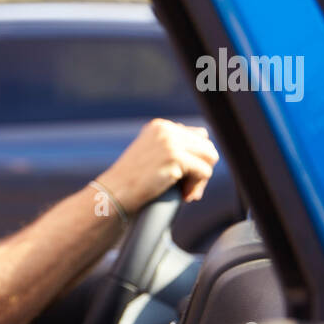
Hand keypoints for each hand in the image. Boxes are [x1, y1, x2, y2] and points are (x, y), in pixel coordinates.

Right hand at [96, 119, 218, 213]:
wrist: (113, 194)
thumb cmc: (131, 183)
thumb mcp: (150, 158)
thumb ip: (172, 149)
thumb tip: (208, 152)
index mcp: (159, 127)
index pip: (197, 136)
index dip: (195, 160)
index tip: (183, 179)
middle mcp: (166, 130)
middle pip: (206, 146)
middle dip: (201, 170)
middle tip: (187, 189)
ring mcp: (170, 142)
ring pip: (209, 157)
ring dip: (202, 179)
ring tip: (187, 193)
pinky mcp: (175, 157)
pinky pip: (204, 171)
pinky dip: (197, 187)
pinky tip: (184, 196)